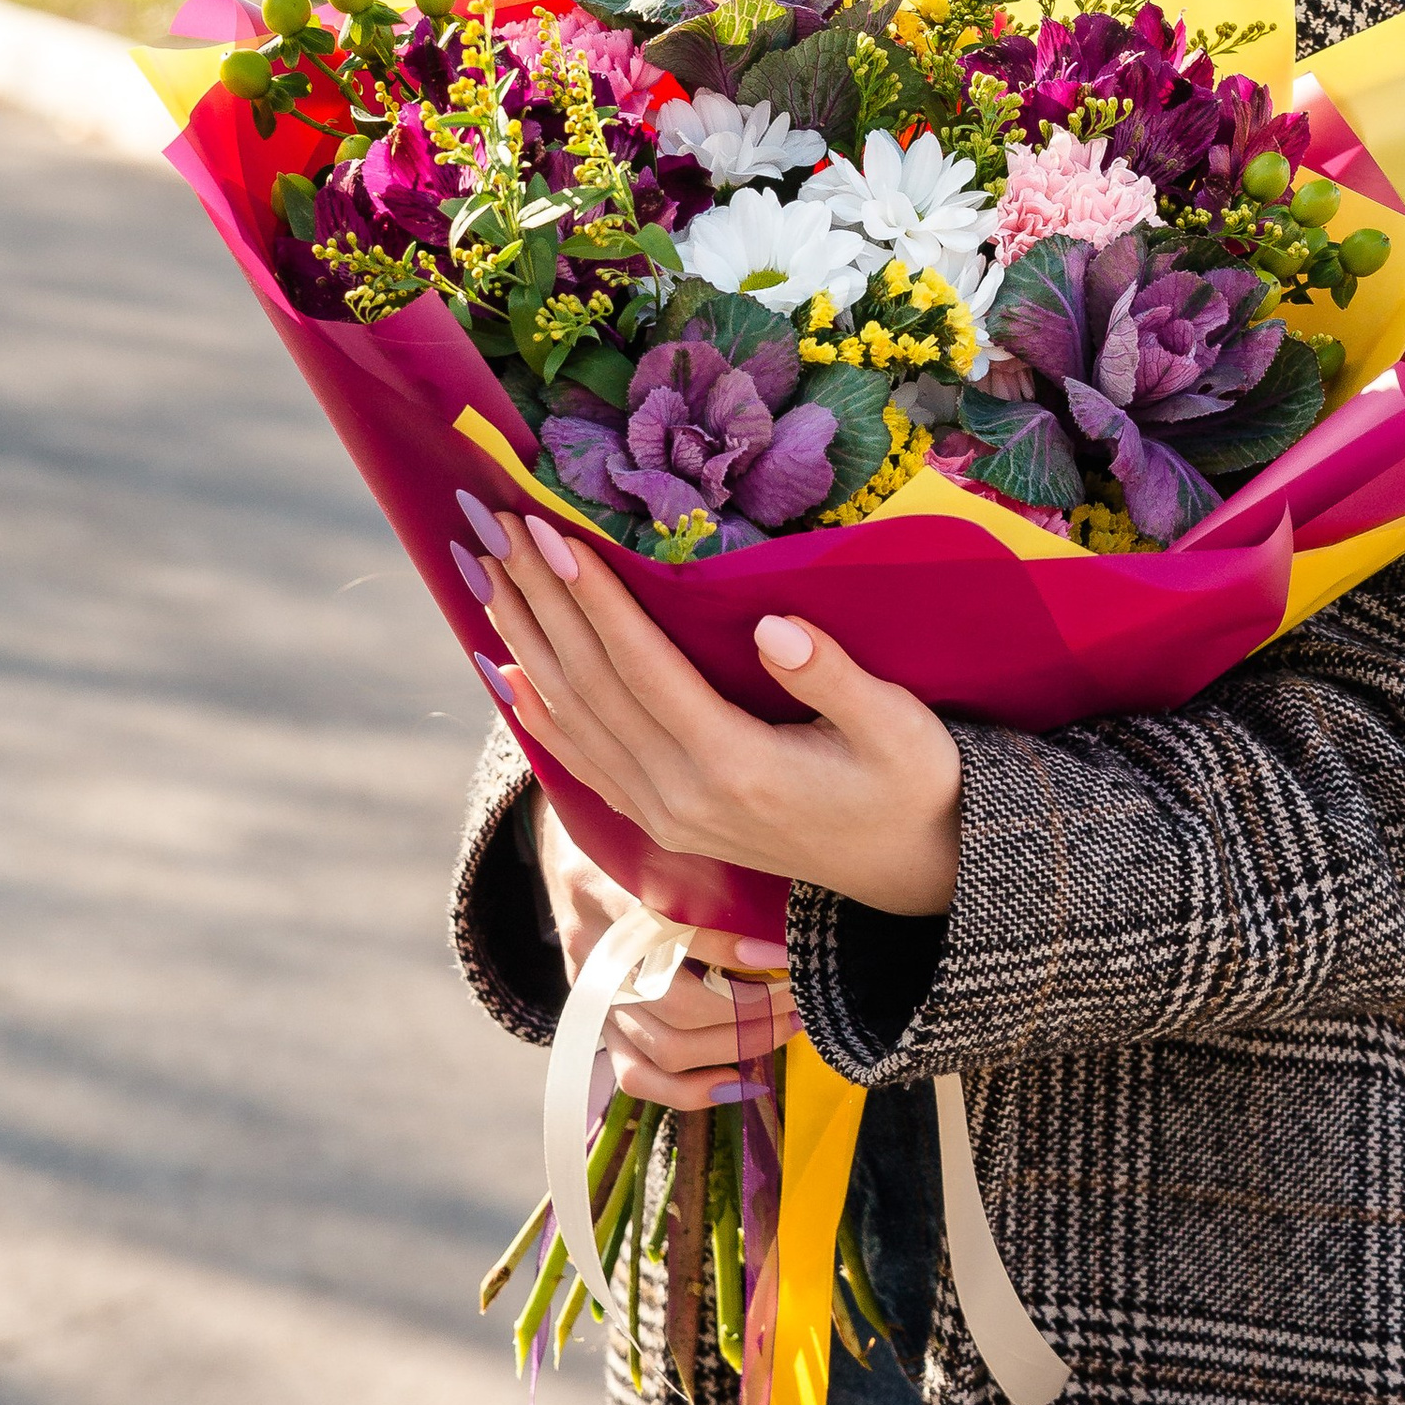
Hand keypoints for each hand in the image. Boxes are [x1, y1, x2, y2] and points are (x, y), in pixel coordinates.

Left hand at [480, 511, 964, 921]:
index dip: (593, 600)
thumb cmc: (914, 783)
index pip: (642, 668)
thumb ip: (834, 679)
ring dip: (528, 644)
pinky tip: (507, 675)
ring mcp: (667, 816)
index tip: (551, 536)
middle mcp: (683, 798)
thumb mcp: (898, 727)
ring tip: (489, 577)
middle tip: (500, 531)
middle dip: (542, 603)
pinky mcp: (666, 823)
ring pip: (576, 720)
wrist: (915, 873)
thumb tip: (771, 625)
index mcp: (736, 767)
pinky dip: (541, 714)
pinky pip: (585, 763)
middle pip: (592, 687)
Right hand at [531, 797, 792, 1113]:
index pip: (666, 929)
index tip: (783, 950)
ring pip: (663, 1047)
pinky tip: (738, 1077)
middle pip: (673, 1002)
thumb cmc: (622, 832)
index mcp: (600, 886)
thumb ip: (693, 853)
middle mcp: (591, 947)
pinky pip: (637, 1077)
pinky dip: (690, 1090)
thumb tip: (777, 882)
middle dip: (749, 1007)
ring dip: (736, 1044)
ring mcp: (590, 994)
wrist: (564, 845)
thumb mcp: (648, 826)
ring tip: (786, 1024)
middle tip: (798, 993)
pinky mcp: (595, 1023)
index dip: (729, 948)